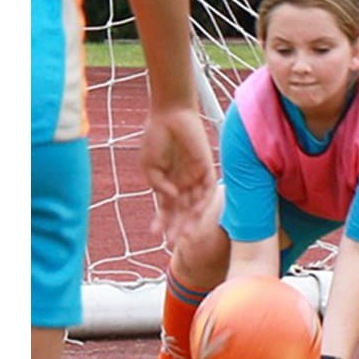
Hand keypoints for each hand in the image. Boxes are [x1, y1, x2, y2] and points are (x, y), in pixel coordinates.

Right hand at [139, 106, 215, 242]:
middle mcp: (184, 182)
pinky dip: (203, 201)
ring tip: (184, 233)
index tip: (154, 234)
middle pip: (183, 210)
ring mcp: (196, 176)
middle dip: (177, 226)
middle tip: (172, 242)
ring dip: (190, 219)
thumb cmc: (156, 139)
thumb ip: (158, 184)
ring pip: (196, 204)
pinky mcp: (208, 167)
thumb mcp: (150, 166)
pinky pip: (208, 189)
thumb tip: (171, 198)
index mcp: (169, 183)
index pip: (167, 207)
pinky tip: (195, 212)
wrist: (169, 116)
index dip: (162, 221)